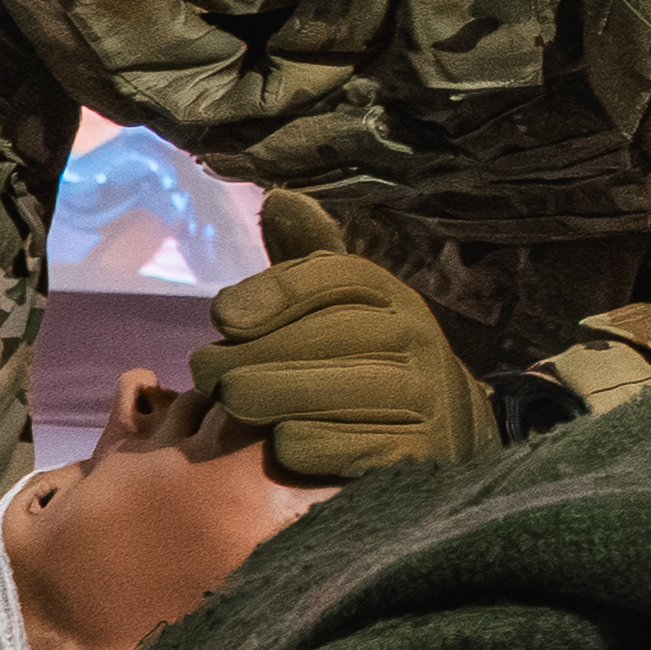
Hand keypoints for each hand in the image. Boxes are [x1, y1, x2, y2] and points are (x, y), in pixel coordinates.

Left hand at [189, 192, 496, 481]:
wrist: (444, 433)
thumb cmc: (365, 363)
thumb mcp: (343, 308)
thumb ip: (304, 264)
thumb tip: (280, 199)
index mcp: (391, 297)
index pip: (334, 279)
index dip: (272, 293)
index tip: (222, 317)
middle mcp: (415, 338)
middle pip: (326, 336)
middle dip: (253, 356)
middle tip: (206, 376)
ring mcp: (422, 396)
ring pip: (333, 391)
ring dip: (272, 397)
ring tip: (230, 407)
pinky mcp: (416, 450)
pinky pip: (350, 446)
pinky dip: (308, 446)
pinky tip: (279, 446)